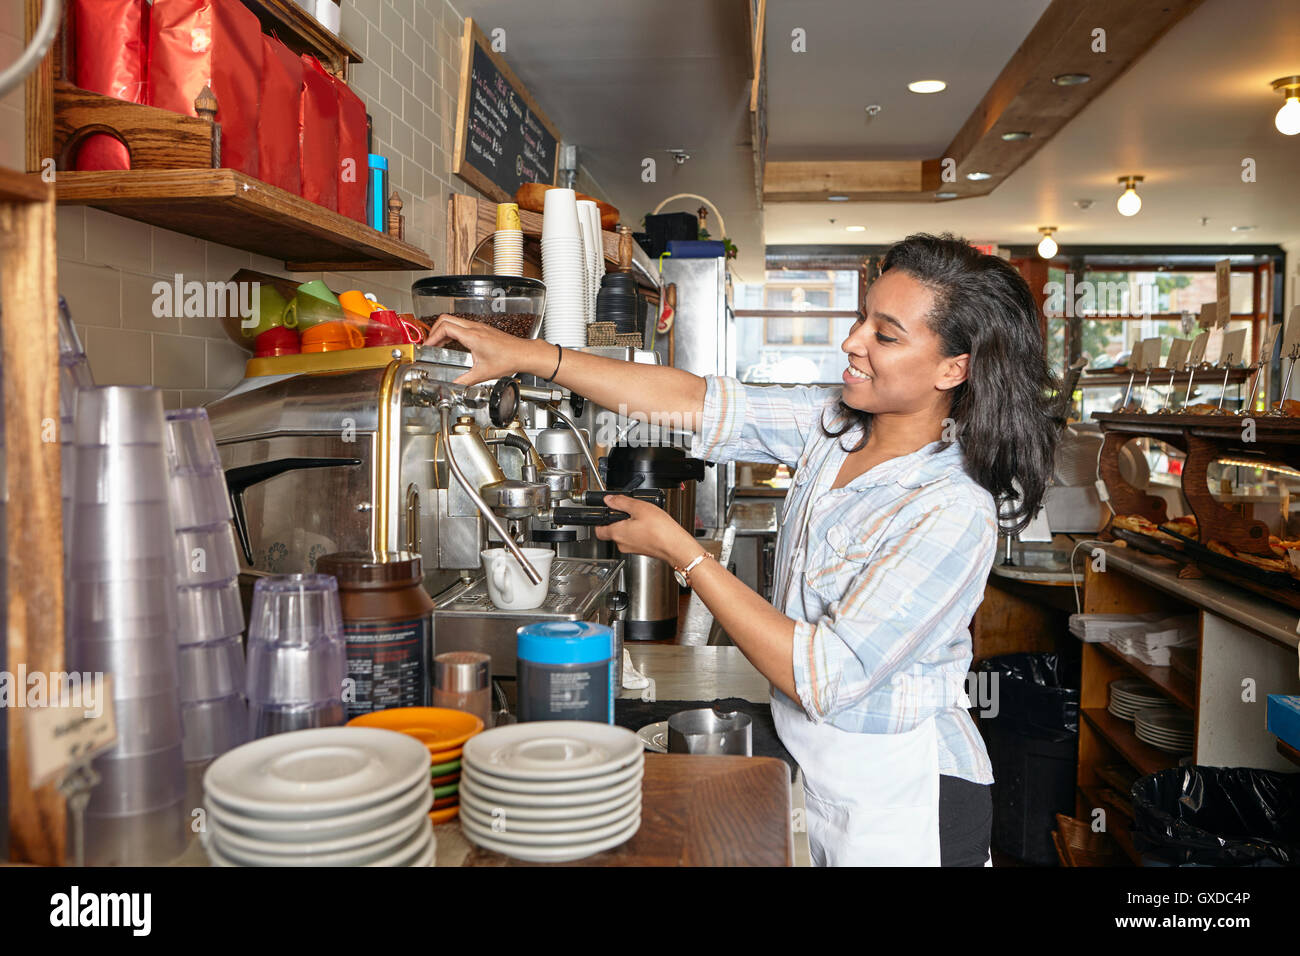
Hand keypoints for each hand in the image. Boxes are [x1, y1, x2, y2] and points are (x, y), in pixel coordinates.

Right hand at [423, 314, 543, 385]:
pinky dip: (453, 332)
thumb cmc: (509, 359)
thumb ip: (465, 380)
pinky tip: (453, 343)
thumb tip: (454, 386)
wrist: (523, 354)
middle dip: (434, 330)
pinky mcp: (482, 329)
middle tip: (429, 343)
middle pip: (446, 319)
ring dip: (443, 330)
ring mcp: (479, 327)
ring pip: (454, 321)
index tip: (428, 346)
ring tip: (438, 344)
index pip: (445, 328)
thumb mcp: (483, 373)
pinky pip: (462, 325)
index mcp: (472, 336)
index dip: (432, 336)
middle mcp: (475, 328)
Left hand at [594, 494, 698, 566]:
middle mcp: (622, 544)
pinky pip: (635, 539)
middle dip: (618, 520)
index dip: (600, 521)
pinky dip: (639, 532)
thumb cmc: (660, 530)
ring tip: (643, 517)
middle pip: (612, 531)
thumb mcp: (640, 508)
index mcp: (617, 533)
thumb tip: (609, 499)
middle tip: (628, 511)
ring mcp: (632, 549)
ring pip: (624, 535)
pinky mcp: (642, 550)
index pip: (598, 530)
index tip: (606, 512)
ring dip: (630, 526)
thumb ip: (622, 502)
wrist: (676, 546)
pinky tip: (650, 526)